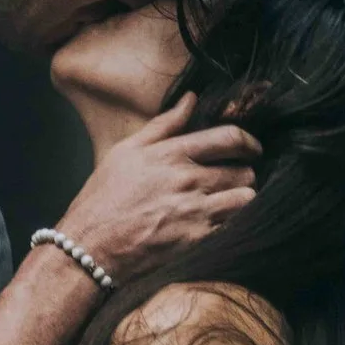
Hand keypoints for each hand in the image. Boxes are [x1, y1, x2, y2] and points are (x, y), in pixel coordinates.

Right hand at [55, 94, 259, 279]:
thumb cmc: (104, 197)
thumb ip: (164, 124)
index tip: (252, 148)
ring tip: (231, 200)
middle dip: (244, 172)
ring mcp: (195, 211)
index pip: (229, 138)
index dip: (249, 142)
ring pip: (245, 198)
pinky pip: (234, 225)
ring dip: (242, 197)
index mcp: (172, 154)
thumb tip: (191, 99)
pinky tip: (223, 221)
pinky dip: (234, 221)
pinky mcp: (197, 239)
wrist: (91, 245)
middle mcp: (189, 180)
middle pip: (243, 170)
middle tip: (237, 177)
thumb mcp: (127, 151)